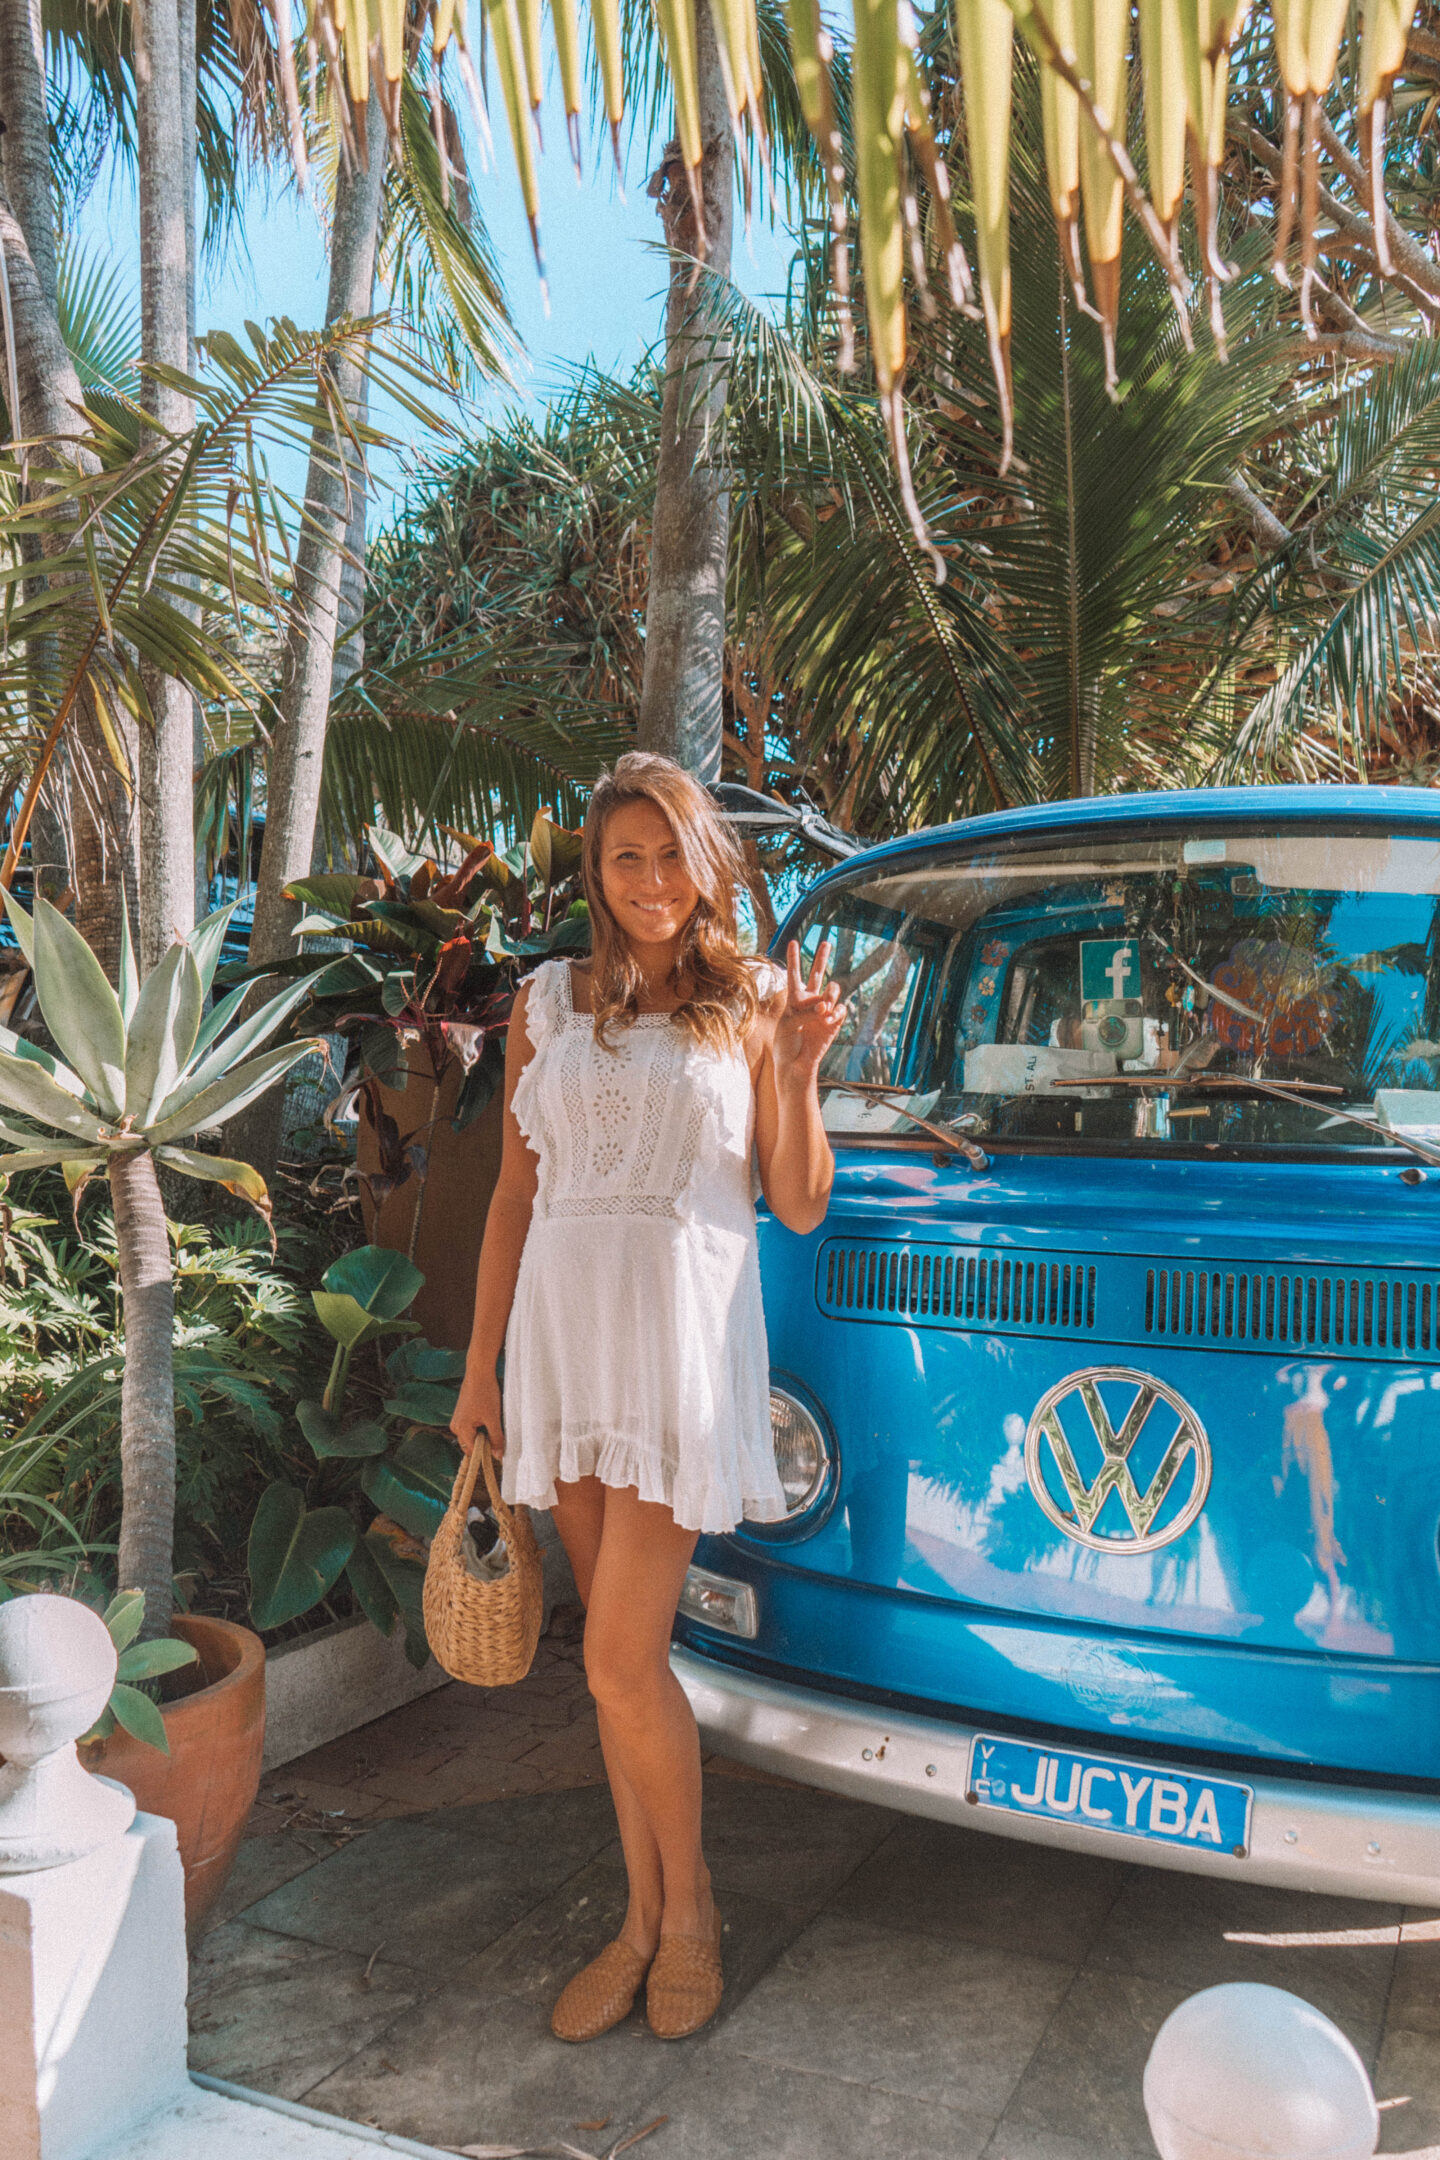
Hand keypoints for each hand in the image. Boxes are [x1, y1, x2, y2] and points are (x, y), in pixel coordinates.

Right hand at [450, 1368, 504, 1459]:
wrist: (479, 1372)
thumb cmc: (486, 1393)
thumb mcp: (493, 1418)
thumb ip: (496, 1438)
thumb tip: (498, 1456)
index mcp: (461, 1429)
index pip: (472, 1452)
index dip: (485, 1453)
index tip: (498, 1450)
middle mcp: (455, 1426)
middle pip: (470, 1445)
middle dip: (483, 1445)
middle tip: (498, 1438)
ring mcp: (457, 1420)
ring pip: (470, 1437)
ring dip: (482, 1436)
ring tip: (493, 1426)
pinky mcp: (461, 1414)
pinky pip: (469, 1428)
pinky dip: (479, 1429)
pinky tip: (488, 1420)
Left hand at [773, 939, 847, 1086]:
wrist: (796, 1064)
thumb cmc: (786, 1043)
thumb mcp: (788, 1023)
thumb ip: (805, 1011)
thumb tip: (826, 1007)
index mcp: (794, 999)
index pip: (794, 975)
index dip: (794, 958)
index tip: (794, 941)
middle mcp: (810, 1001)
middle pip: (817, 974)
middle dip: (823, 958)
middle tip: (827, 942)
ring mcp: (824, 1010)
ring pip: (832, 990)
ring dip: (830, 994)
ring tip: (824, 1007)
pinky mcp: (834, 1021)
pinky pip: (840, 1009)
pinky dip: (834, 1013)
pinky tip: (827, 1020)